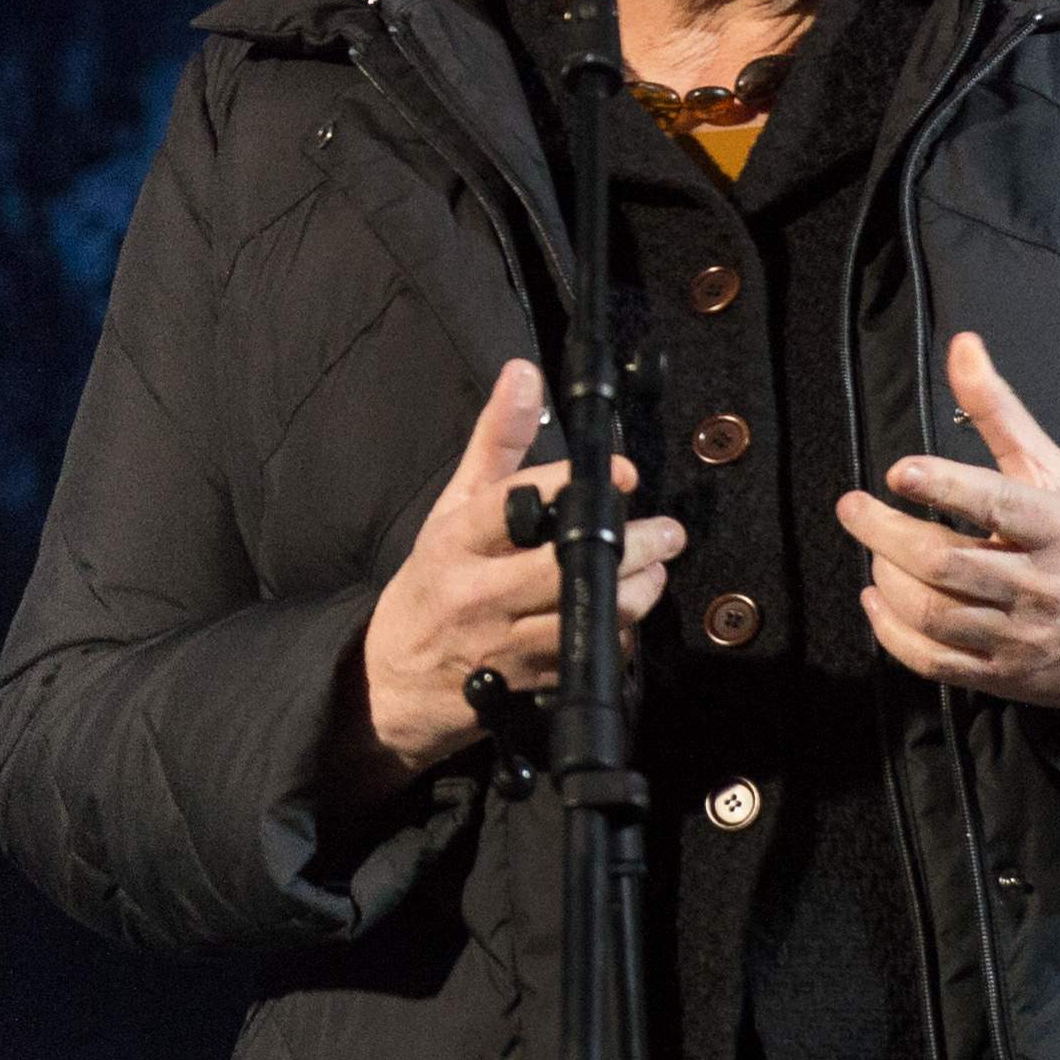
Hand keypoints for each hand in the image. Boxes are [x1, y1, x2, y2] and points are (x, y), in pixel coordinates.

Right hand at [350, 359, 684, 783]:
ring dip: (636, 593)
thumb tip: (524, 374)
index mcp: (454, 541)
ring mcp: (501, 644)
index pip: (513, 504)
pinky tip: (624, 617)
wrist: (392, 682)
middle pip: (563, 565)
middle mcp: (475, 592)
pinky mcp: (525, 685)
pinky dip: (618, 637)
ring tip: (654, 571)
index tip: (623, 474)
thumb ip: (497, 443)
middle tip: (667, 532)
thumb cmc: (432, 583)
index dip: (573, 487)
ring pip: (585, 616)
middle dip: (630, 545)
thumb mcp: (453, 508)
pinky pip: (587, 659)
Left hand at [837, 330, 1059, 712]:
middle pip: (949, 564)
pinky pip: (934, 661)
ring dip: (888, 580)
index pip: (999, 506)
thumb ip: (1000, 412)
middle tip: (852, 506)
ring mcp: (1020, 635)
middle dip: (888, 534)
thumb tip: (962, 343)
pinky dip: (891, 633)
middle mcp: (1040, 584)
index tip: (900, 470)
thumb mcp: (1054, 471)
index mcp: (1058, 526)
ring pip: (935, 613)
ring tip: (872, 549)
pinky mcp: (1002, 674)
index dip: (946, 487)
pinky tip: (875, 599)